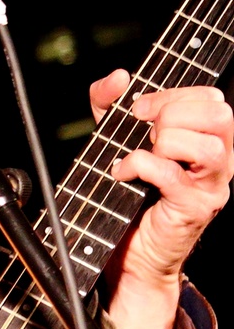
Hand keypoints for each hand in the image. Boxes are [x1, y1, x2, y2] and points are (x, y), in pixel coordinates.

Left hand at [90, 68, 233, 328]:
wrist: (128, 252)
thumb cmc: (127, 195)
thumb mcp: (114, 139)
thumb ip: (109, 105)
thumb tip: (117, 77)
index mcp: (206, 139)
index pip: (210, 97)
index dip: (172, 94)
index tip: (140, 109)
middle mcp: (216, 162)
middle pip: (219, 113)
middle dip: (172, 112)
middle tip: (142, 130)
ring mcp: (209, 186)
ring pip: (208, 144)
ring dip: (163, 141)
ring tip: (138, 154)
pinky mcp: (192, 208)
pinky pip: (170, 173)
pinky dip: (139, 165)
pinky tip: (123, 173)